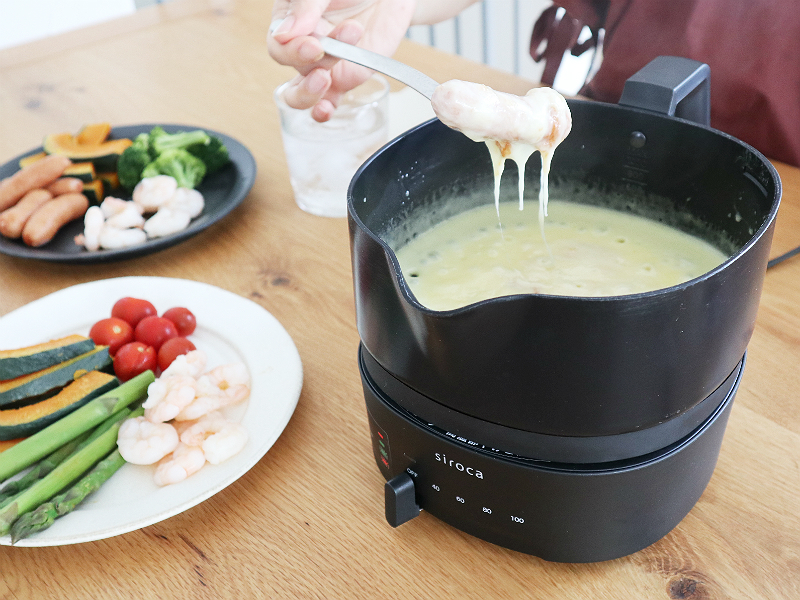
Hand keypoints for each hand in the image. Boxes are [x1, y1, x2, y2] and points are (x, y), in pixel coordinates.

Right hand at [268, 0, 415, 121]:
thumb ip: (307, 5)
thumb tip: (284, 32)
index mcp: (291, 18)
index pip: (278, 40)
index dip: (291, 47)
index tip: (313, 44)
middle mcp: (303, 43)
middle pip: (287, 64)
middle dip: (301, 61)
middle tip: (321, 50)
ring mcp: (323, 65)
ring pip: (301, 90)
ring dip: (309, 91)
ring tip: (326, 78)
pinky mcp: (344, 79)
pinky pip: (328, 102)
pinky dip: (323, 110)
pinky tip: (324, 110)